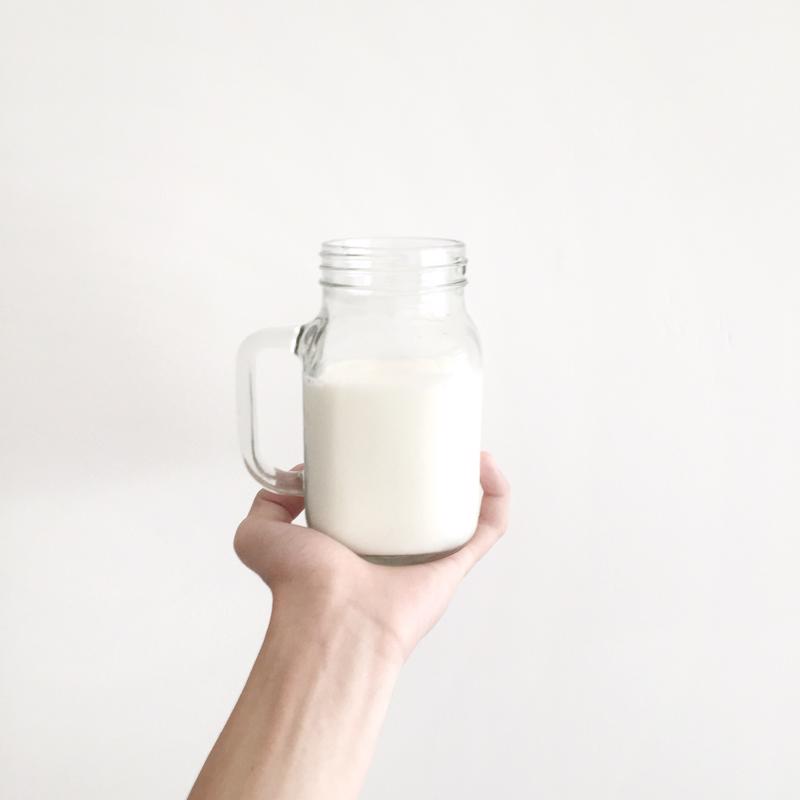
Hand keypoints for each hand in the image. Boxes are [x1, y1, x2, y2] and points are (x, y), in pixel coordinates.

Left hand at [234, 451, 509, 662]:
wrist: (329, 620)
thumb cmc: (296, 585)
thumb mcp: (258, 533)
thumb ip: (266, 504)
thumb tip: (293, 479)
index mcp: (361, 542)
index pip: (385, 501)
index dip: (394, 469)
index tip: (395, 435)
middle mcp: (399, 552)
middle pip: (429, 502)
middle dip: (440, 466)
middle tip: (436, 433)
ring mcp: (430, 559)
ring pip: (465, 510)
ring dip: (474, 477)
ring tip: (465, 443)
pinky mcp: (455, 566)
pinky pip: (488, 528)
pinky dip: (497, 496)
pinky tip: (486, 465)